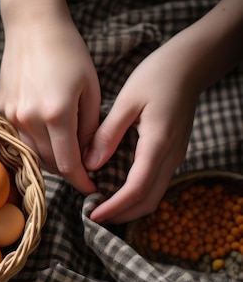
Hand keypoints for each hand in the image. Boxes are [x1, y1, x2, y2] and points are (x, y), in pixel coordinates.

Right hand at [0, 0, 99, 193]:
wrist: (32, 27)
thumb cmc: (68, 51)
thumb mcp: (90, 88)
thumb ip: (90, 127)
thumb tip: (90, 158)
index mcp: (56, 114)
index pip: (69, 164)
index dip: (82, 182)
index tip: (92, 189)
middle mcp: (29, 119)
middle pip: (49, 163)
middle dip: (68, 171)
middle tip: (84, 170)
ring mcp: (12, 116)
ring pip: (32, 152)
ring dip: (50, 158)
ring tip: (67, 151)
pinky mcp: (2, 110)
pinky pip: (21, 136)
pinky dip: (36, 140)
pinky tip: (48, 130)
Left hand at [85, 0, 242, 223]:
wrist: (190, 64)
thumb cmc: (157, 76)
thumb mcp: (127, 101)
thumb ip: (108, 134)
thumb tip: (90, 165)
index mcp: (158, 144)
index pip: (136, 190)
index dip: (114, 207)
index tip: (92, 214)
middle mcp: (170, 156)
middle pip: (148, 201)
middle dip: (120, 215)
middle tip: (92, 217)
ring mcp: (175, 156)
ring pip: (154, 196)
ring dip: (128, 207)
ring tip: (101, 207)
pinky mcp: (172, 153)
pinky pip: (155, 184)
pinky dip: (136, 195)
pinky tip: (116, 190)